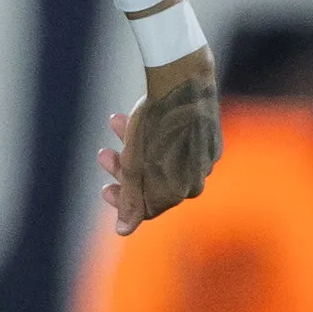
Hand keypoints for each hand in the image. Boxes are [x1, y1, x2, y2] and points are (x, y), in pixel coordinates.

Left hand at [100, 48, 220, 234]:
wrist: (184, 80)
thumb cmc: (156, 123)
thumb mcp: (136, 164)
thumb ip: (130, 199)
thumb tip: (123, 231)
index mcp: (179, 192)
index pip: (147, 208)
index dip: (123, 200)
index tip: (105, 189)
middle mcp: (197, 179)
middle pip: (153, 183)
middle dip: (124, 170)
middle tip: (103, 154)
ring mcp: (205, 157)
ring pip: (162, 158)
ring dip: (133, 145)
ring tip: (114, 123)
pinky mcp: (209, 136)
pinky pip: (178, 143)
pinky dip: (155, 134)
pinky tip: (135, 115)